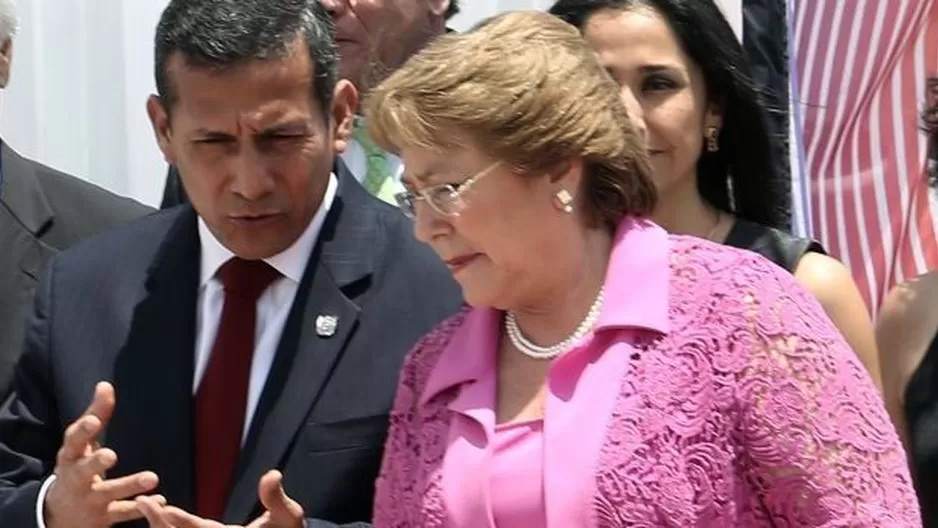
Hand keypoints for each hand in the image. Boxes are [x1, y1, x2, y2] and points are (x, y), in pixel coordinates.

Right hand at [45, 381, 163, 527]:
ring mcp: (89, 499)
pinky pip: (122, 512)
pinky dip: (139, 507)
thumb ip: (95, 414)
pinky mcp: (103, 516)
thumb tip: (105, 385)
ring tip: (152, 478)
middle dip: (95, 463)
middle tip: (110, 455)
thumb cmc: (76, 467)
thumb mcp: (81, 443)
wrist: (61, 514)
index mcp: (70, 456)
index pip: (73, 441)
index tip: (94, 420)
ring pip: (108, 493)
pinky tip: (160, 498)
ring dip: (129, 485)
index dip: (83, 431)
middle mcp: (76, 478)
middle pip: (83, 471)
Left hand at [136, 470, 303, 527]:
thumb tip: (272, 474)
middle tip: (140, 501)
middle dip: (158, 521)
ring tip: (142, 503)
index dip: (181, 521)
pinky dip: (166, 526)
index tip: (164, 509)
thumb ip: (276, 498)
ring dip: (158, 523)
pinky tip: (155, 512)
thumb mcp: (288, 517)